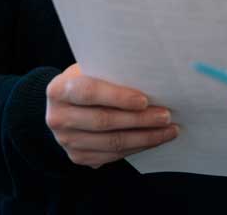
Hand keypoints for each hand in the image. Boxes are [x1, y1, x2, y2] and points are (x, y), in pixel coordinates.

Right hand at [45, 63, 178, 167]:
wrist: (65, 104)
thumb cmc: (86, 79)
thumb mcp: (91, 69)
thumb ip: (111, 73)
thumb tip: (150, 79)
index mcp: (58, 89)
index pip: (89, 93)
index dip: (117, 96)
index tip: (144, 100)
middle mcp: (57, 118)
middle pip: (103, 121)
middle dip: (139, 119)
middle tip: (166, 116)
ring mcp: (65, 141)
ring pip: (111, 142)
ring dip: (144, 138)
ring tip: (168, 130)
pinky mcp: (77, 157)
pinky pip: (112, 156)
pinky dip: (137, 148)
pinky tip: (154, 140)